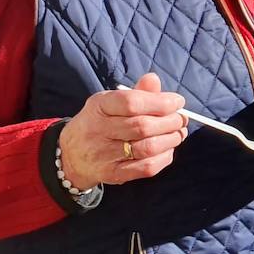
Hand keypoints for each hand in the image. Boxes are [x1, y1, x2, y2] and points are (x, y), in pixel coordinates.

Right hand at [58, 73, 188, 189]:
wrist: (72, 155)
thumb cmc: (101, 123)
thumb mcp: (111, 102)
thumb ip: (136, 93)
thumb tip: (153, 79)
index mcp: (99, 106)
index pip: (132, 102)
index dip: (161, 102)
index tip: (178, 102)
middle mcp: (99, 130)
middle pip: (143, 126)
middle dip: (171, 122)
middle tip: (181, 120)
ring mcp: (104, 155)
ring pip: (148, 148)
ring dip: (171, 139)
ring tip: (178, 133)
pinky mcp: (113, 173)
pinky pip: (146, 167)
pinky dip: (164, 157)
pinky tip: (168, 149)